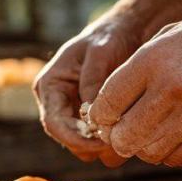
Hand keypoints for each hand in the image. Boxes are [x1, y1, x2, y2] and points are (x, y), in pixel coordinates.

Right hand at [33, 16, 144, 164]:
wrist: (125, 33)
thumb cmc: (109, 38)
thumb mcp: (100, 53)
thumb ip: (93, 81)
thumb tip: (91, 114)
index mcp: (50, 85)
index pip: (53, 123)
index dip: (75, 138)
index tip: (102, 141)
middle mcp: (57, 102)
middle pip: (67, 139)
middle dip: (90, 145)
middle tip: (119, 141)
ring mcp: (73, 112)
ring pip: (82, 146)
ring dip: (102, 147)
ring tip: (127, 135)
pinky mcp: (91, 119)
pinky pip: (97, 141)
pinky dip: (112, 141)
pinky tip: (131, 130)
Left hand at [88, 13, 181, 165]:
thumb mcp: (174, 33)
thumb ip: (139, 62)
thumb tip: (108, 99)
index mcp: (156, 59)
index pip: (107, 102)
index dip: (99, 115)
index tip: (102, 116)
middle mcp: (172, 90)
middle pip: (123, 136)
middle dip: (116, 136)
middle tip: (120, 129)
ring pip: (147, 152)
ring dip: (141, 146)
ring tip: (146, 132)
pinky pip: (175, 157)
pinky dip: (166, 152)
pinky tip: (170, 135)